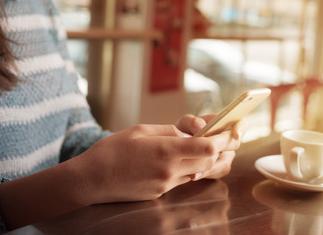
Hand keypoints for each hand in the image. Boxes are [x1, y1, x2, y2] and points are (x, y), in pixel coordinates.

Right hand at [75, 119, 239, 204]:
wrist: (90, 180)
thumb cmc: (111, 151)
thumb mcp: (140, 130)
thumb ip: (168, 131)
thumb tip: (189, 133)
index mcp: (164, 151)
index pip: (207, 148)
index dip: (224, 139)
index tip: (232, 130)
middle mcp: (169, 170)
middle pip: (209, 161)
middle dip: (224, 149)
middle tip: (232, 136)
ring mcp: (165, 184)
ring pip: (200, 172)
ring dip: (212, 160)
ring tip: (220, 147)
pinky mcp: (160, 192)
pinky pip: (185, 180)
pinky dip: (195, 169)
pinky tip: (195, 159)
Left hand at [175, 114, 243, 179]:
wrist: (177, 148)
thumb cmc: (184, 132)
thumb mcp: (185, 123)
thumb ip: (192, 121)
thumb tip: (200, 127)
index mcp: (224, 124)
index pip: (241, 123)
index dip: (241, 128)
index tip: (235, 134)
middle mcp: (228, 140)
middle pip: (234, 144)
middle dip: (218, 150)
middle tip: (204, 155)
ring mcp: (226, 155)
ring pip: (225, 162)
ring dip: (209, 167)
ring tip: (194, 172)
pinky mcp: (220, 168)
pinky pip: (217, 172)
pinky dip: (205, 174)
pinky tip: (193, 175)